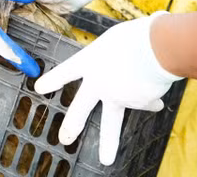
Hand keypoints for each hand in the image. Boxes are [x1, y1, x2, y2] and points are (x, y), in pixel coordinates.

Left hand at [34, 13, 181, 164]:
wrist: (157, 49)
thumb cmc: (138, 36)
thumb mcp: (117, 40)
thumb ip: (114, 57)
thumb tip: (126, 68)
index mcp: (91, 61)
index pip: (66, 71)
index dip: (53, 80)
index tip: (39, 88)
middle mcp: (99, 83)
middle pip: (80, 109)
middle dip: (72, 126)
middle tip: (64, 139)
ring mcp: (117, 97)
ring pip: (111, 124)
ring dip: (108, 144)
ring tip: (106, 159)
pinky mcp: (137, 104)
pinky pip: (147, 102)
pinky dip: (152, 99)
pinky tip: (158, 100)